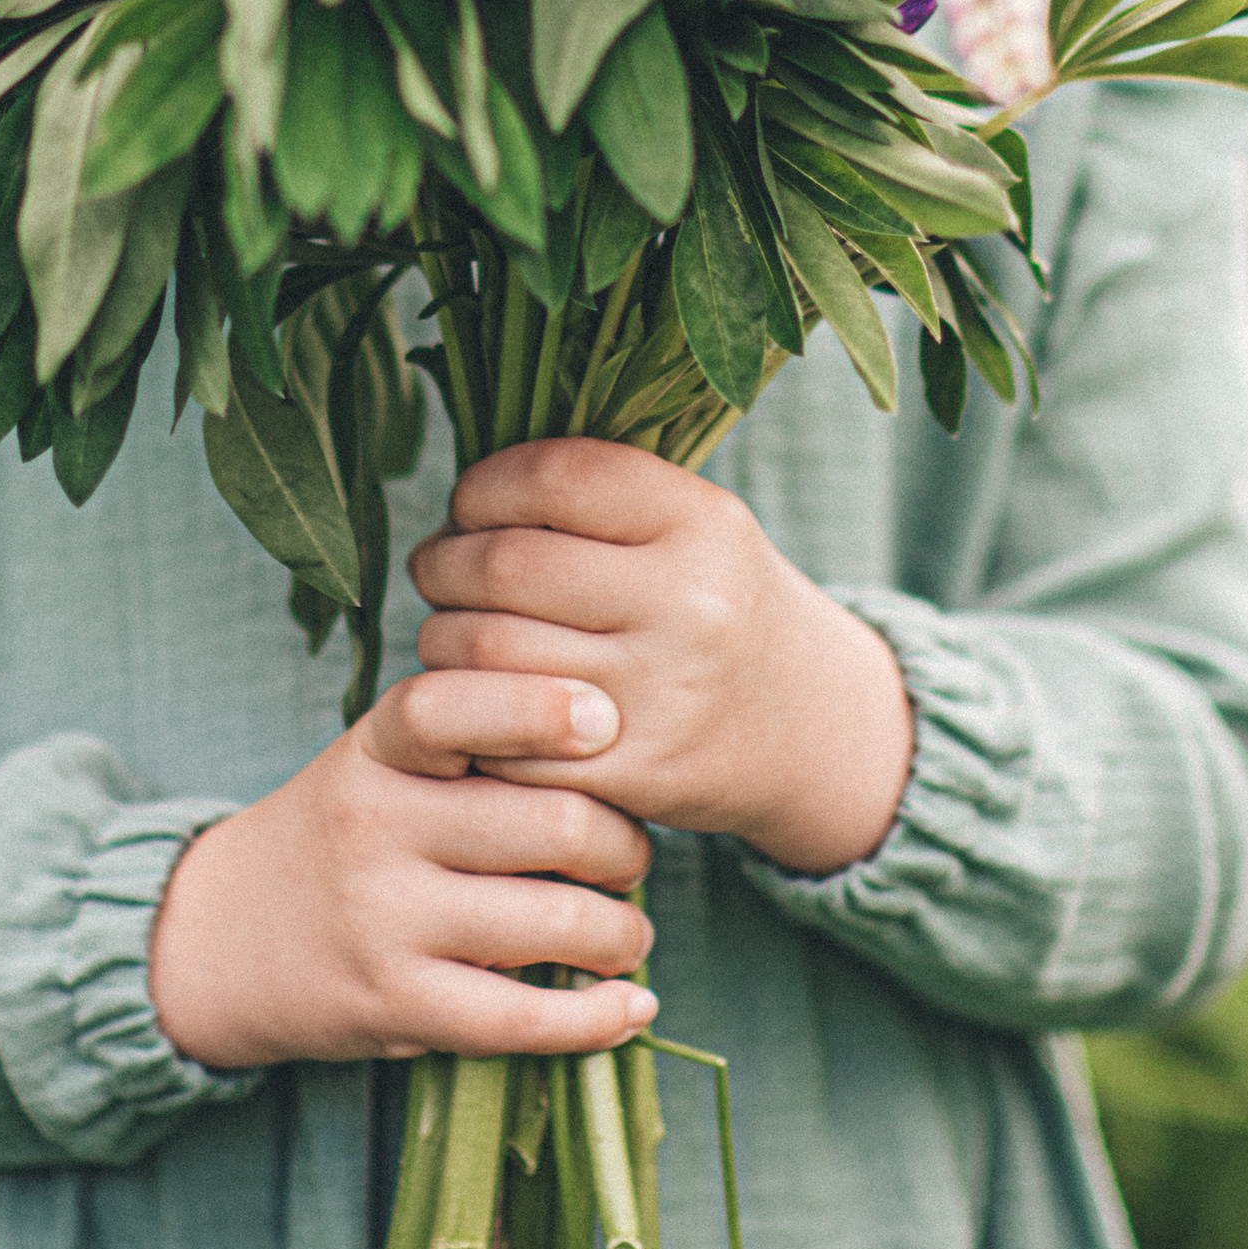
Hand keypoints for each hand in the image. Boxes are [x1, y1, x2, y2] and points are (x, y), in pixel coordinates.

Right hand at [148, 671, 658, 1069]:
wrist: (218, 939)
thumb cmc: (342, 836)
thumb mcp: (378, 762)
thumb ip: (473, 742)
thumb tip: (619, 743)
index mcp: (377, 749)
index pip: (451, 707)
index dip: (538, 707)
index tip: (605, 718)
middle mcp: (376, 826)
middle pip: (553, 822)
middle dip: (625, 846)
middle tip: (630, 858)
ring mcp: (384, 919)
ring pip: (557, 922)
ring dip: (623, 932)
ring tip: (624, 932)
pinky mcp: (395, 1003)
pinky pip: (524, 1019)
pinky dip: (599, 1018)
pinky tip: (632, 1006)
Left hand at [411, 441, 913, 875]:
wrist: (810, 728)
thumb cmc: (718, 605)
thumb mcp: (695, 525)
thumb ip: (595, 493)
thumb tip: (460, 487)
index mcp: (703, 521)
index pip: (551, 476)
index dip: (481, 486)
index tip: (468, 506)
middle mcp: (691, 603)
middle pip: (503, 566)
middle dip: (442, 564)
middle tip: (436, 571)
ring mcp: (664, 694)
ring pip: (487, 652)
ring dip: (440, 639)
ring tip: (451, 632)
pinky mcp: (635, 772)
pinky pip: (502, 737)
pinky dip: (471, 717)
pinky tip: (480, 700)